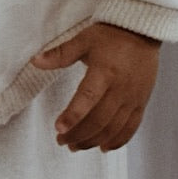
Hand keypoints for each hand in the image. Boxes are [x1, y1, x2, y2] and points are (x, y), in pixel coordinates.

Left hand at [32, 23, 160, 151]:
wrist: (142, 31)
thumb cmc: (111, 35)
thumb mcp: (83, 40)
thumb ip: (60, 54)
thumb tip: (35, 61)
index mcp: (104, 72)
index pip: (88, 98)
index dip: (73, 115)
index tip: (59, 128)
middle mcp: (120, 88)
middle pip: (99, 119)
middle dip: (78, 134)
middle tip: (61, 141)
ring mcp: (132, 97)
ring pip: (113, 128)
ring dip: (93, 140)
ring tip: (76, 146)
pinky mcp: (141, 102)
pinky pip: (131, 127)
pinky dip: (117, 141)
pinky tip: (103, 147)